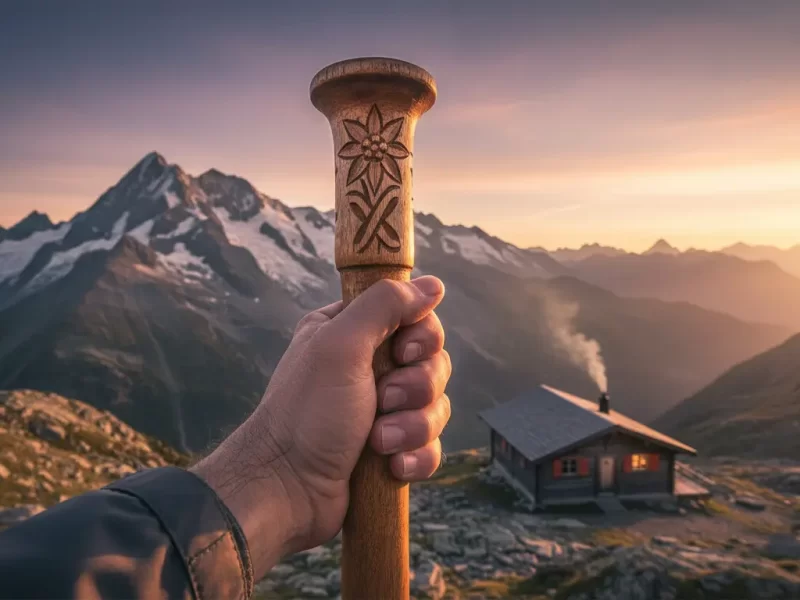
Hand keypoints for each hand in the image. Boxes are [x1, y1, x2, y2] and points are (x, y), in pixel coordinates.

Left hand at [192, 277, 450, 577]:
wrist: (287, 489)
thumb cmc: (306, 413)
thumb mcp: (341, 344)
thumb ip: (385, 305)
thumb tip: (432, 285)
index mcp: (352, 332)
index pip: (415, 318)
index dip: (420, 338)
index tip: (401, 354)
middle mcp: (367, 366)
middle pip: (433, 363)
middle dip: (415, 388)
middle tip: (382, 400)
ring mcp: (381, 410)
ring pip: (435, 406)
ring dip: (412, 426)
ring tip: (378, 441)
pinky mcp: (391, 449)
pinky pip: (430, 445)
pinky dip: (416, 456)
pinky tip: (392, 467)